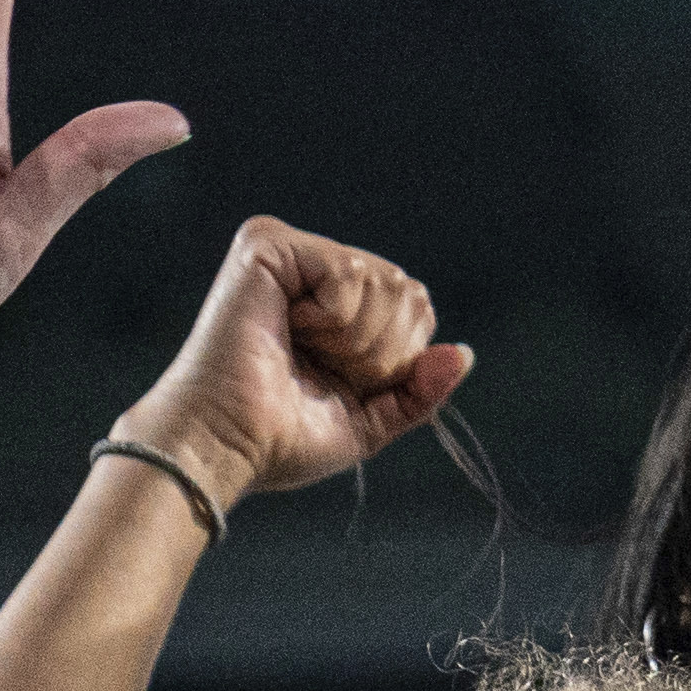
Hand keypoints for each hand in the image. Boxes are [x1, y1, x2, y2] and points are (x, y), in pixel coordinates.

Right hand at [111, 218, 471, 511]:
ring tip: (301, 351)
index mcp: (336, 305)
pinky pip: (350, 269)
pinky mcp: (266, 245)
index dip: (396, 357)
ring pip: (385, 281)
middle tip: (318, 368)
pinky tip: (288, 328)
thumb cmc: (283, 437)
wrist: (228, 445)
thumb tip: (462, 354)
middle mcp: (312, 269)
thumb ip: (418, 389)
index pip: (416, 307)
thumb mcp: (369, 419)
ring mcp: (289, 253)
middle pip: (408, 291)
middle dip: (380, 350)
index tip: (339, 381)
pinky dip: (333, 318)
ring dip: (355, 339)